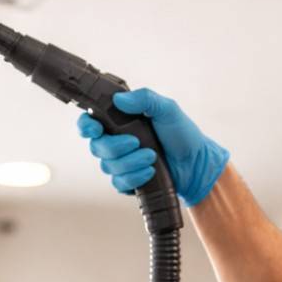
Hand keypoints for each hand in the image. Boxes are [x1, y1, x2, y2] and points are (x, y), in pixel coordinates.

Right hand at [77, 88, 229, 206]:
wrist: (196, 163)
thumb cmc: (182, 134)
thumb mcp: (167, 109)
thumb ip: (145, 99)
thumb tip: (120, 99)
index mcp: (120, 122)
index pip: (89, 123)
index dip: (86, 126)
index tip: (96, 129)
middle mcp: (116, 142)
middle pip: (97, 147)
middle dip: (116, 147)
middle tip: (138, 143)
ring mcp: (121, 163)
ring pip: (108, 166)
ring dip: (131, 162)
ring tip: (152, 157)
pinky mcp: (128, 181)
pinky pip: (119, 183)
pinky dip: (134, 178)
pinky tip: (149, 172)